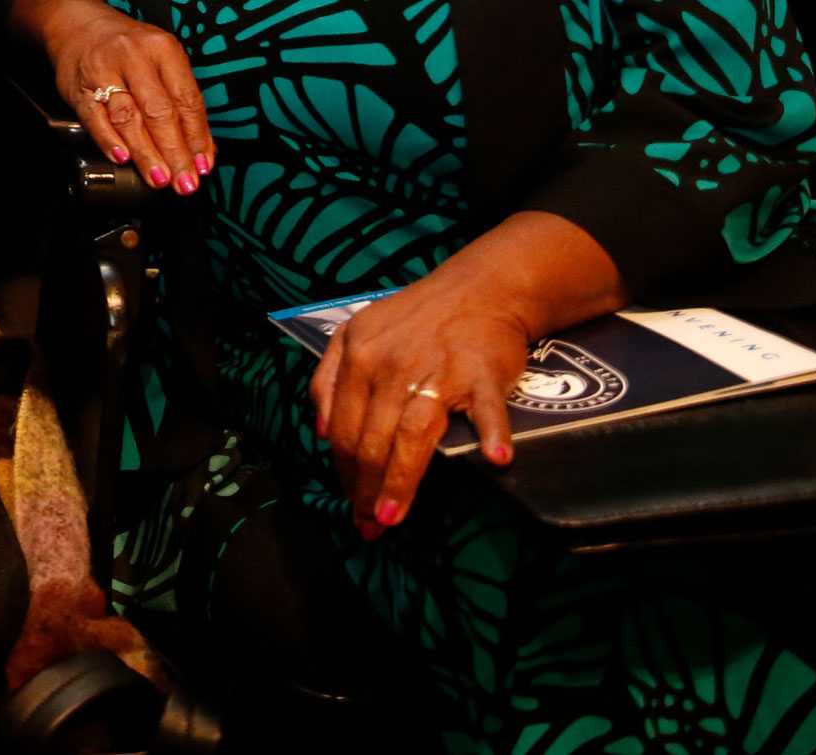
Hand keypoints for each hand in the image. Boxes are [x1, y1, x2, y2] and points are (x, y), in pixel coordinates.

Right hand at [44, 2, 215, 192]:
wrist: (78, 25)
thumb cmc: (127, 48)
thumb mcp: (160, 59)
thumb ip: (180, 100)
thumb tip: (200, 148)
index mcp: (162, 49)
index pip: (186, 99)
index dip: (197, 136)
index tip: (202, 165)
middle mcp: (133, 57)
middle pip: (159, 111)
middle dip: (174, 152)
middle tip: (184, 181)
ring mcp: (103, 71)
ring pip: (128, 118)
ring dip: (146, 153)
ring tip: (160, 178)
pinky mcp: (78, 87)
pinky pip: (95, 118)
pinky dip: (109, 140)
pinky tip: (123, 158)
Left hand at [308, 270, 531, 535]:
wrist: (478, 288)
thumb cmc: (414, 318)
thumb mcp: (355, 333)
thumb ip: (328, 377)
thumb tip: (321, 431)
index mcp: (358, 357)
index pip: (344, 429)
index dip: (344, 472)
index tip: (350, 503)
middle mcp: (391, 366)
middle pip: (372, 440)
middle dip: (366, 490)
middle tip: (368, 526)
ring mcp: (437, 370)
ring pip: (412, 434)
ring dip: (401, 481)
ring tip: (392, 517)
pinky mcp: (482, 372)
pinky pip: (487, 407)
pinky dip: (492, 433)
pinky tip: (495, 460)